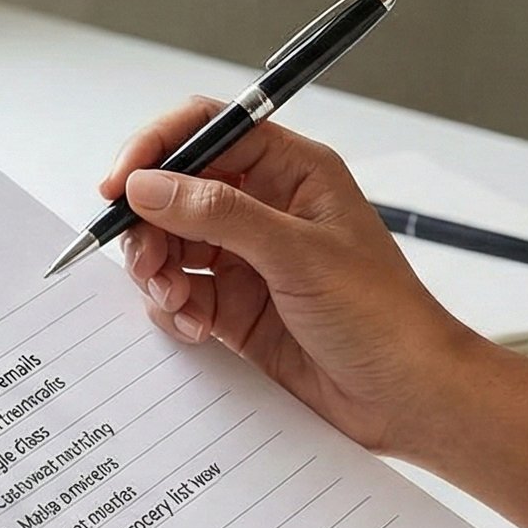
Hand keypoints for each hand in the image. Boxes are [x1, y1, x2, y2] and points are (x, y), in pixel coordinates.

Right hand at [101, 98, 481, 458]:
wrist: (408, 397)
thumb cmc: (383, 317)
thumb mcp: (299, 255)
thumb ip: (219, 214)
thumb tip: (148, 186)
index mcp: (292, 172)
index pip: (209, 131)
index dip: (157, 149)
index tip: (119, 185)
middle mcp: (265, 208)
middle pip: (176, 190)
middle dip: (149, 224)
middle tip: (146, 261)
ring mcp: (247, 258)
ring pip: (169, 243)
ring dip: (158, 271)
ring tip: (177, 301)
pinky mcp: (235, 306)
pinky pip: (180, 292)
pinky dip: (174, 309)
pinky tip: (197, 328)